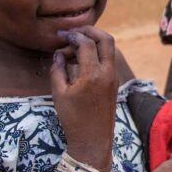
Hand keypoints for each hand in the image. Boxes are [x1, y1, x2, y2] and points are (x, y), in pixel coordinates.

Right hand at [51, 27, 117, 171]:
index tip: (61, 36)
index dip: (72, 36)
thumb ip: (57, 69)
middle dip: (89, 31)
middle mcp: (107, 72)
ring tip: (72, 50)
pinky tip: (80, 61)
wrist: (93, 140)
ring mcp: (113, 77)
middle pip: (105, 38)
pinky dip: (97, 54)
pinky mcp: (114, 82)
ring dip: (93, 42)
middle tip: (73, 33)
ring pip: (109, 48)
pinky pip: (108, 60)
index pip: (86, 43)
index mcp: (92, 74)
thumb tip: (58, 53)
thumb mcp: (59, 93)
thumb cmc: (73, 119)